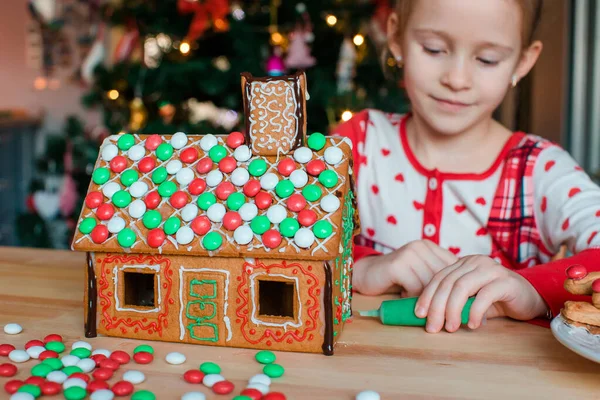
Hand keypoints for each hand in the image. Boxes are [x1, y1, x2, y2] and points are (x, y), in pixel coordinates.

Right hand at [352, 240, 458, 295]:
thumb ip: (438, 278)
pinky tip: (403, 296)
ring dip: (426, 299)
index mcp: (430, 247)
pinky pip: (415, 287)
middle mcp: (422, 246)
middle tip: (441, 313)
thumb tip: (467, 298)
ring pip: (430, 283)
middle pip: (443, 277)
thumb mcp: (420, 274)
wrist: (365, 274)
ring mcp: (409, 253)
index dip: (456, 287)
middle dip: (443, 297)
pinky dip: (412, 297)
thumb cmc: (396, 279)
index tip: (458, 305)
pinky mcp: (398, 264)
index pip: (454, 268)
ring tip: (417, 303)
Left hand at [414, 255, 548, 332]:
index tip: (419, 314)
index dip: (427, 296)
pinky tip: (472, 325)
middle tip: (433, 327)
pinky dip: (475, 311)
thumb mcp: (470, 299)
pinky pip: (485, 295)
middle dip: (437, 306)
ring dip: (453, 309)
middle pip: (448, 283)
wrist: (530, 299)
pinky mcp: (506, 281)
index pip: (439, 278)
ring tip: (451, 327)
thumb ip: (453, 302)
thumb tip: (428, 316)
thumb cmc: (496, 300)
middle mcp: (475, 262)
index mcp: (463, 264)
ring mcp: (491, 269)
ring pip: (463, 287)